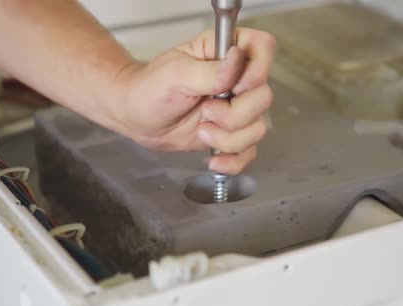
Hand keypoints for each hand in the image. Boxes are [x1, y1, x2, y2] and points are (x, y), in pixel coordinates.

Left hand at [109, 28, 274, 174]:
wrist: (138, 119)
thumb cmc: (150, 88)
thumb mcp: (176, 74)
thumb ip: (210, 71)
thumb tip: (238, 59)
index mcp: (226, 52)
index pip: (263, 48)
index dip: (257, 69)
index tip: (234, 85)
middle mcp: (238, 79)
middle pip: (263, 97)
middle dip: (235, 114)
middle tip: (206, 110)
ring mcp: (238, 108)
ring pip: (258, 128)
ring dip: (229, 138)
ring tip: (201, 130)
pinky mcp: (233, 134)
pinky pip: (249, 151)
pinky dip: (233, 160)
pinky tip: (214, 159)